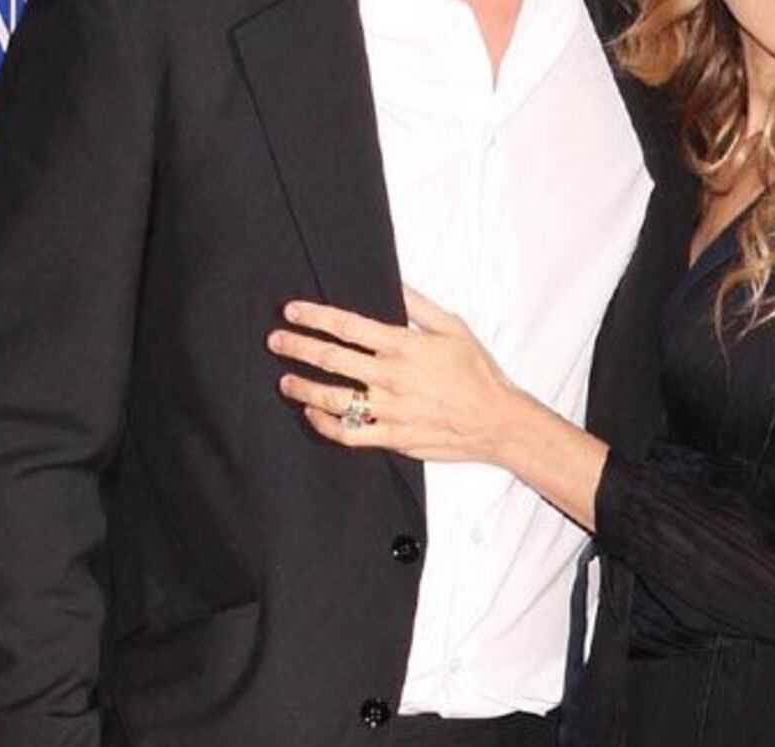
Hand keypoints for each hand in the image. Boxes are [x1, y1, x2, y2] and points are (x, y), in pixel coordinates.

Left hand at [267, 287, 525, 463]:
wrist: (498, 420)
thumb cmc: (479, 373)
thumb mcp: (454, 328)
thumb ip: (419, 305)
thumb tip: (395, 282)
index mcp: (403, 346)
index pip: (347, 326)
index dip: (314, 316)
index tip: (292, 311)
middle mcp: (391, 377)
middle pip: (330, 359)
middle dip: (297, 347)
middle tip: (276, 341)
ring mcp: (390, 410)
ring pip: (332, 398)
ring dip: (302, 388)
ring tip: (285, 381)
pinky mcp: (393, 437)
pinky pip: (349, 433)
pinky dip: (325, 424)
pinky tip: (313, 414)